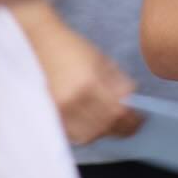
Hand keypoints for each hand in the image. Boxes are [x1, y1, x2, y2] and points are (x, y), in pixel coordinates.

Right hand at [13, 4, 140, 144]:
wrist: (36, 42)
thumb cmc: (69, 47)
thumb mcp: (99, 59)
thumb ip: (118, 81)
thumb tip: (132, 101)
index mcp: (89, 82)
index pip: (118, 112)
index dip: (133, 119)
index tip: (142, 119)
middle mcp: (73, 100)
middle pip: (104, 127)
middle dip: (122, 128)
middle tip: (132, 124)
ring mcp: (58, 110)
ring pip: (89, 135)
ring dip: (105, 132)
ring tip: (112, 124)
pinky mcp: (47, 115)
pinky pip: (72, 135)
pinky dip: (86, 133)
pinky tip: (93, 125)